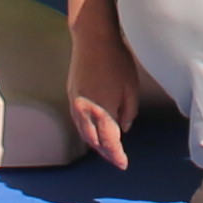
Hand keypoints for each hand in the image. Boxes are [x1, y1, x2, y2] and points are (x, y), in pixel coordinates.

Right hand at [64, 3, 147, 170]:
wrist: (92, 39)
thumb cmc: (116, 61)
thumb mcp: (131, 87)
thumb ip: (129, 111)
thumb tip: (124, 127)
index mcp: (101, 110)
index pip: (109, 142)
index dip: (116, 156)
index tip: (123, 164)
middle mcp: (84, 110)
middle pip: (93, 141)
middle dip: (105, 152)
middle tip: (116, 158)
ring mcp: (75, 103)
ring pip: (83, 132)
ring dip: (95, 142)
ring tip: (107, 147)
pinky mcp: (71, 95)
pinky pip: (78, 120)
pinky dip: (87, 129)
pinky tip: (96, 129)